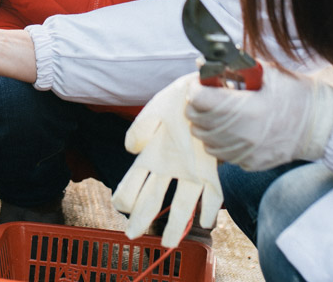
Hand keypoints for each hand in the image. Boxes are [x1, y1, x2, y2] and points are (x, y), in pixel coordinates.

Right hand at [111, 74, 223, 247]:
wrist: (204, 88)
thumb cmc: (178, 100)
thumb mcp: (155, 110)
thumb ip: (141, 128)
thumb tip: (131, 149)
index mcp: (152, 155)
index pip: (134, 181)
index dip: (125, 195)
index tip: (120, 207)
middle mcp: (170, 167)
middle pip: (153, 198)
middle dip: (142, 218)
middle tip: (132, 236)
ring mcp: (191, 170)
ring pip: (182, 202)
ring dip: (175, 224)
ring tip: (169, 244)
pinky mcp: (211, 167)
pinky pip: (212, 192)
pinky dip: (210, 208)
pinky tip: (206, 222)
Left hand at [187, 63, 332, 171]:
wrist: (322, 127)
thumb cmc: (298, 96)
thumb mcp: (269, 73)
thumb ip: (237, 67)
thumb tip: (209, 61)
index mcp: (246, 109)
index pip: (198, 100)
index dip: (195, 87)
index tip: (201, 81)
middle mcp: (241, 134)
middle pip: (196, 120)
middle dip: (197, 105)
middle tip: (208, 94)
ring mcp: (244, 152)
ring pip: (204, 140)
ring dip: (205, 124)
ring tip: (219, 112)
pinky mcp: (248, 163)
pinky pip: (220, 154)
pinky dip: (218, 141)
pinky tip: (231, 128)